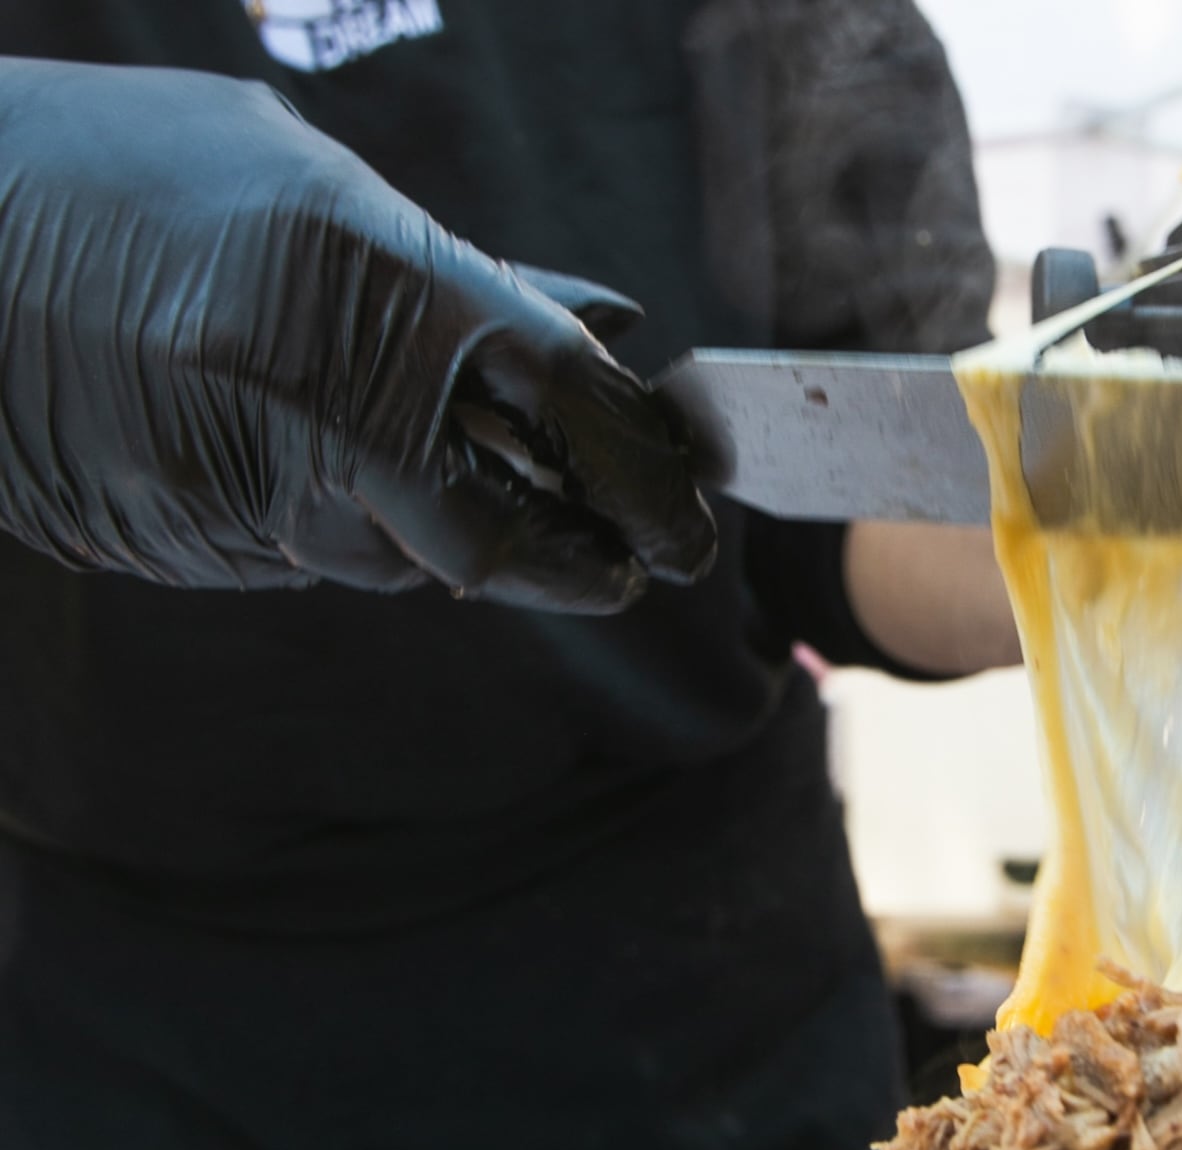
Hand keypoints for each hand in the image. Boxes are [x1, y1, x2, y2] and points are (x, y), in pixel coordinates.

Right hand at [0, 59, 714, 612]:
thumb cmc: (118, 172)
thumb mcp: (303, 179)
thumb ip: (460, 270)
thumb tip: (601, 328)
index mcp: (355, 269)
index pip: (556, 391)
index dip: (637, 466)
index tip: (685, 518)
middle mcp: (307, 388)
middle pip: (490, 530)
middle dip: (573, 557)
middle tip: (627, 567)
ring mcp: (238, 477)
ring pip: (402, 560)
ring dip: (453, 538)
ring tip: (449, 485)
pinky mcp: (185, 536)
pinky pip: (314, 557)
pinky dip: (353, 530)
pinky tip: (324, 472)